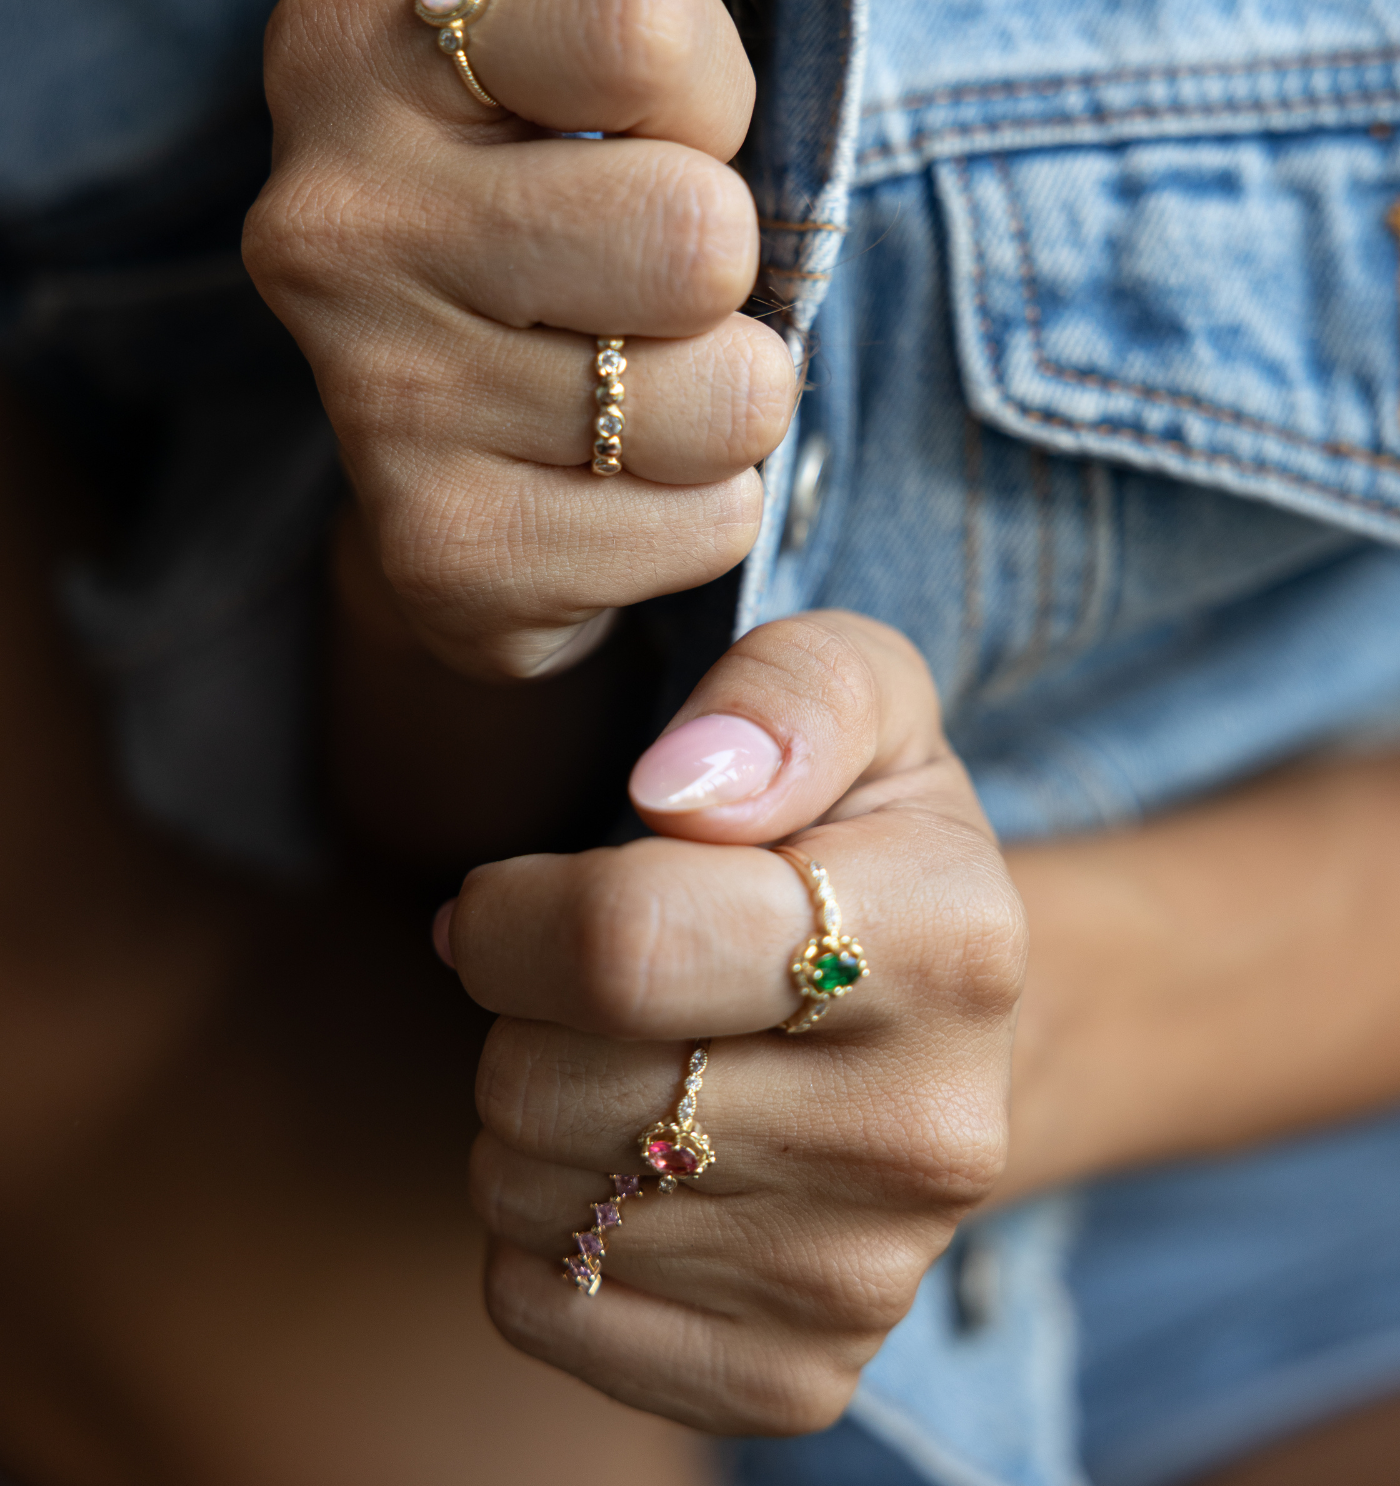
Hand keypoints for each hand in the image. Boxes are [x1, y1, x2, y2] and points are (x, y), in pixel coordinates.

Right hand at [245, 0, 796, 681]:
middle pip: (698, 231)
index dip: (708, 86)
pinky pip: (711, 523)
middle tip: (652, 278)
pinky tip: (620, 479)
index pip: (644, 17)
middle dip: (725, 264)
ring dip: (729, 392)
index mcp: (348, 47)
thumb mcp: (494, 40)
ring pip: (728, 392)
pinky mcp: (447, 553)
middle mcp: (329, 221)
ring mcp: (378, 400)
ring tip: (643, 379)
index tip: (660, 125)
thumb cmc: (515, 203)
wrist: (444, 452)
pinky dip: (706, 508)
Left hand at [443, 612, 1026, 1432]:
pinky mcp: (801, 1374)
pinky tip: (625, 1164)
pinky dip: (538, 1232)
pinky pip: (544, 1308)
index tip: (508, 899)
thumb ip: (782, 694)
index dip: (512, 912)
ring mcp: (867, 1273)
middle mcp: (926, 1129)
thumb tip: (680, 785)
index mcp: (948, 938)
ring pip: (534, 1202)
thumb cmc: (864, 836)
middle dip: (516, 1013)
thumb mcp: (861, 698)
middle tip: (584, 983)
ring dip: (525, 1116)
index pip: (622, 944)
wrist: (954, 1031)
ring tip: (619, 1060)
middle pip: (551, 1086)